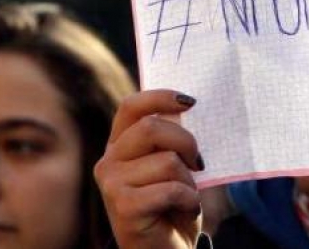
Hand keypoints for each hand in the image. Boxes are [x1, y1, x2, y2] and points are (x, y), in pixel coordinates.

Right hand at [94, 90, 204, 248]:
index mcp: (120, 146)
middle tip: (199, 162)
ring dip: (190, 181)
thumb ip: (172, 139)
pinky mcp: (124, 208)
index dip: (160, 97)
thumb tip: (187, 105)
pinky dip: (190, 201)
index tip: (190, 101)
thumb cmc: (173, 206)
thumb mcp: (174, 166)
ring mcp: (112, 185)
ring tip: (186, 198)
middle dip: (186, 142)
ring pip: (168, 162)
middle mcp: (109, 162)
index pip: (131, 107)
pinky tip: (185, 211)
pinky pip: (172, 189)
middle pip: (152, 128)